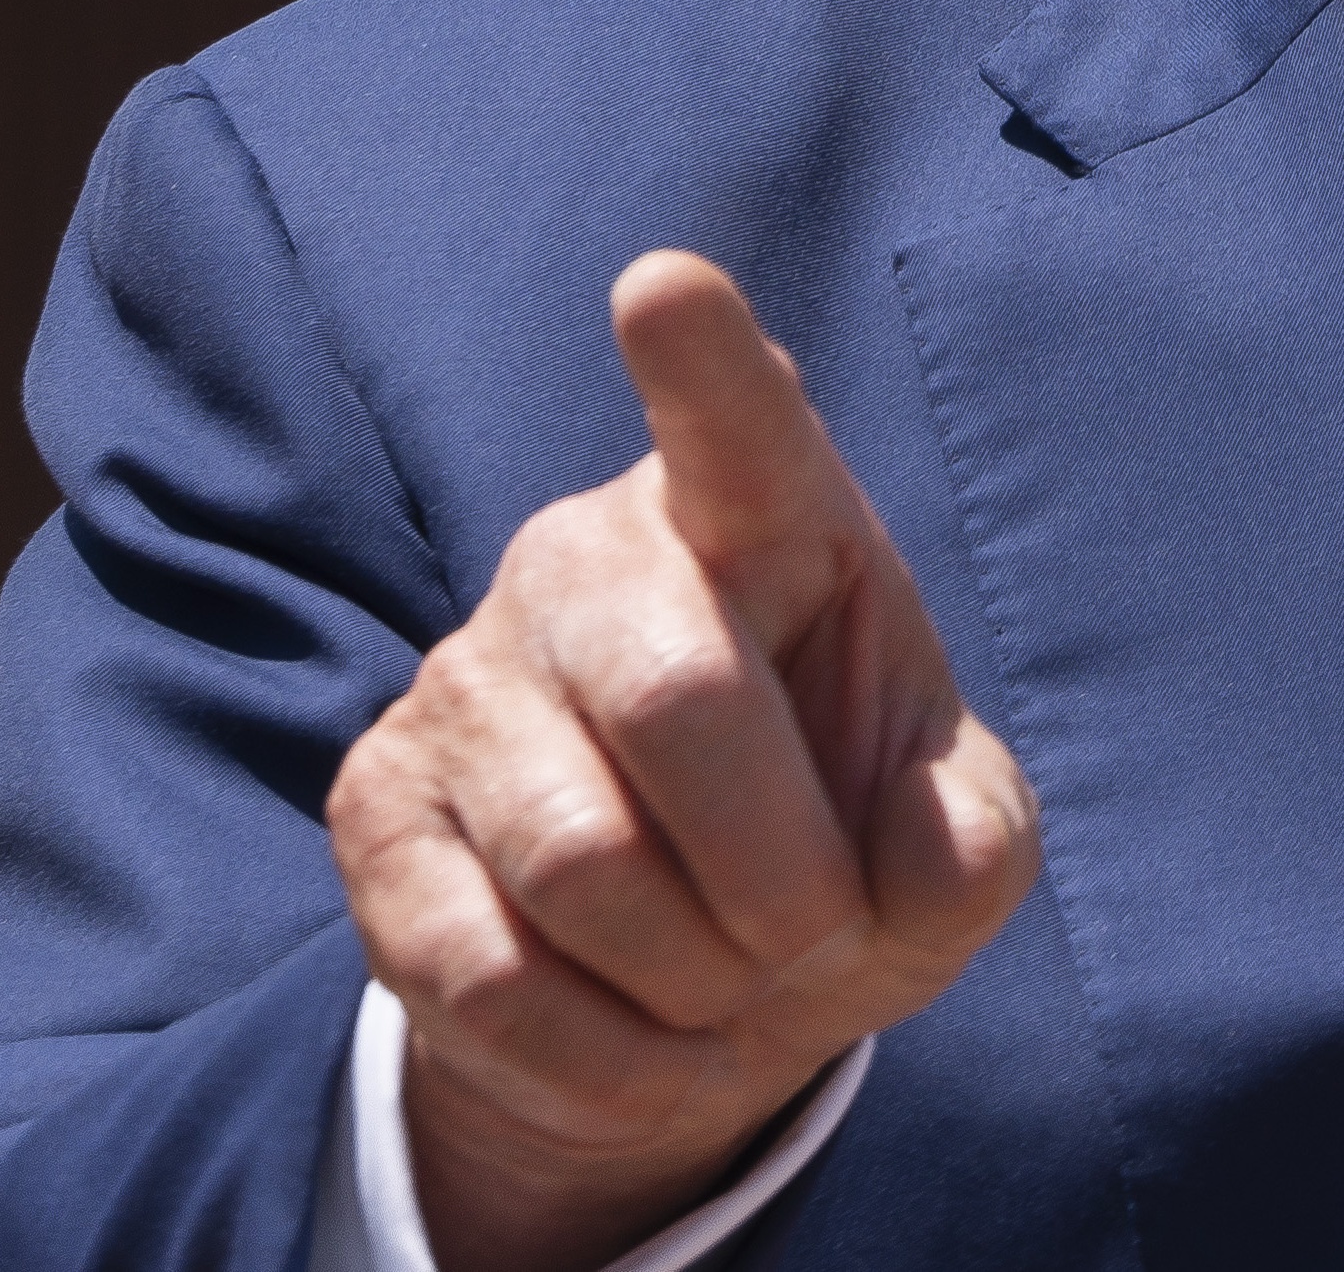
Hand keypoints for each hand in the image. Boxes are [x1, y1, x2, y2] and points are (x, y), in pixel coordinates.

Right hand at [328, 251, 1040, 1271]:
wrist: (698, 986)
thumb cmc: (846, 847)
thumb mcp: (948, 843)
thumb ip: (970, 837)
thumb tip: (926, 857)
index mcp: (761, 513)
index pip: (733, 420)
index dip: (700, 358)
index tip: (664, 286)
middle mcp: (590, 555)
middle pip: (677, 697)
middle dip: (778, 871)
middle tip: (810, 933)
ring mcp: (465, 674)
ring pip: (580, 863)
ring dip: (693, 977)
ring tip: (724, 975)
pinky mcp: (373, 808)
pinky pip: (487, 972)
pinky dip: (604, 1056)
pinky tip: (643, 1037)